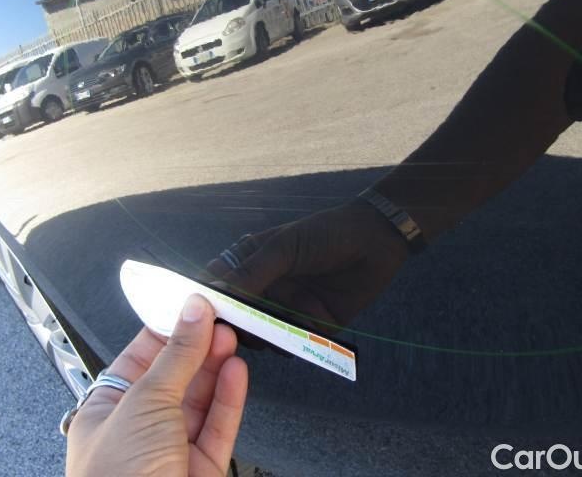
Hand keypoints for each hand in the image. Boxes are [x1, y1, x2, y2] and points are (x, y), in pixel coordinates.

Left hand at [66, 295, 248, 476]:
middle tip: (219, 316)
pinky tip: (236, 372)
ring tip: (230, 337)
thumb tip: (193, 311)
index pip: (139, 356)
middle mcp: (138, 428)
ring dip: (215, 366)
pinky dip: (229, 397)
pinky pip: (218, 426)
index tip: (190, 304)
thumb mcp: (144, 402)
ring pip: (199, 399)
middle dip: (197, 345)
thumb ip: (176, 355)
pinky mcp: (201, 469)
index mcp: (107, 409)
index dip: (167, 328)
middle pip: (174, 376)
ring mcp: (170, 450)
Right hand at [207, 199, 409, 332]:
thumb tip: (215, 292)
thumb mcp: (285, 247)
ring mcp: (286, 309)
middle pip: (236, 317)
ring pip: (261, 336)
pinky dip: (290, 346)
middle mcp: (265, 289)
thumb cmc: (326, 234)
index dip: (209, 302)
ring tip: (271, 335)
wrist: (377, 241)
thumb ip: (252, 272)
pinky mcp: (310, 326)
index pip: (218, 285)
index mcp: (251, 263)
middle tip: (243, 330)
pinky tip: (295, 340)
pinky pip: (292, 345)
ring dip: (263, 339)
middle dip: (237, 326)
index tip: (205, 317)